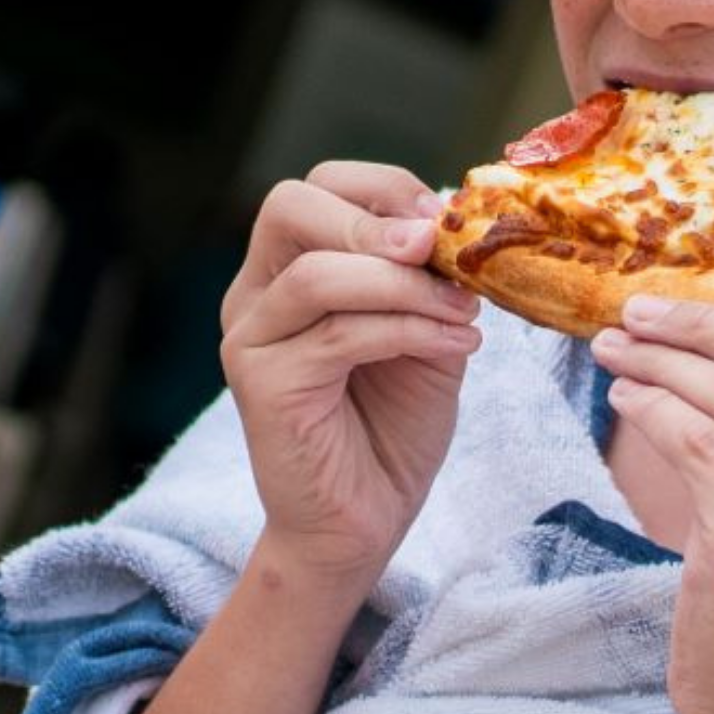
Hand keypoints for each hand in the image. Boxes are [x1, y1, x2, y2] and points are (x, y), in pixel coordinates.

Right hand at [217, 162, 480, 593]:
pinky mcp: (263, 387)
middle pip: (289, 206)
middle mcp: (253, 296)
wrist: (360, 526)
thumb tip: (452, 220)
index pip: (315, 187)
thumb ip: (427, 279)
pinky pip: (338, 335)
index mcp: (285, 272)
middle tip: (438, 246)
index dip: (383, 188)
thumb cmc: (389, 429)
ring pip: (317, 273)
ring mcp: (250, 340)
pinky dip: (410, 330)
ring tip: (463, 311)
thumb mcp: (422, 332)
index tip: (445, 221)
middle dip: (374, 218)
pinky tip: (458, 344)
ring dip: (405, 284)